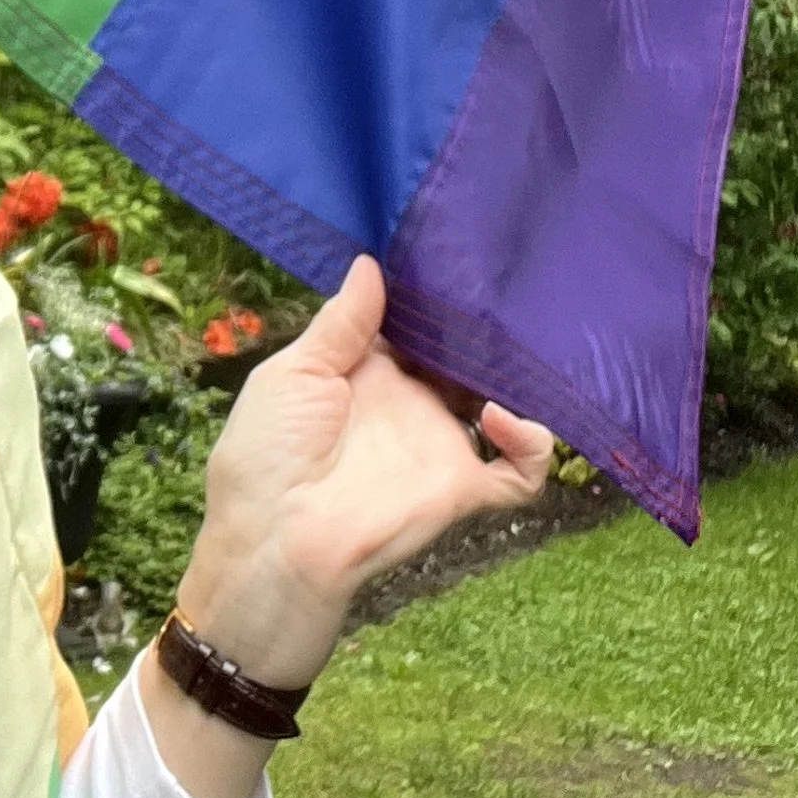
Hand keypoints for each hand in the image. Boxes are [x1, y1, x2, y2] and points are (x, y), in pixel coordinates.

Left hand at [135, 258, 552, 797]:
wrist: (275, 544)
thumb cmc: (264, 457)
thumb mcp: (292, 374)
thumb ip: (340, 323)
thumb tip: (371, 263)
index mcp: (366, 371)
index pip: (416, 324)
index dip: (434, 295)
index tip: (454, 254)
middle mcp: (411, 403)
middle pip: (465, 355)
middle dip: (485, 325)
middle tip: (503, 287)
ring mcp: (440, 444)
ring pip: (505, 400)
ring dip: (519, 373)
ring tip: (516, 342)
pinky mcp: (463, 487)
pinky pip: (524, 470)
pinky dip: (533, 441)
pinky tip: (502, 418)